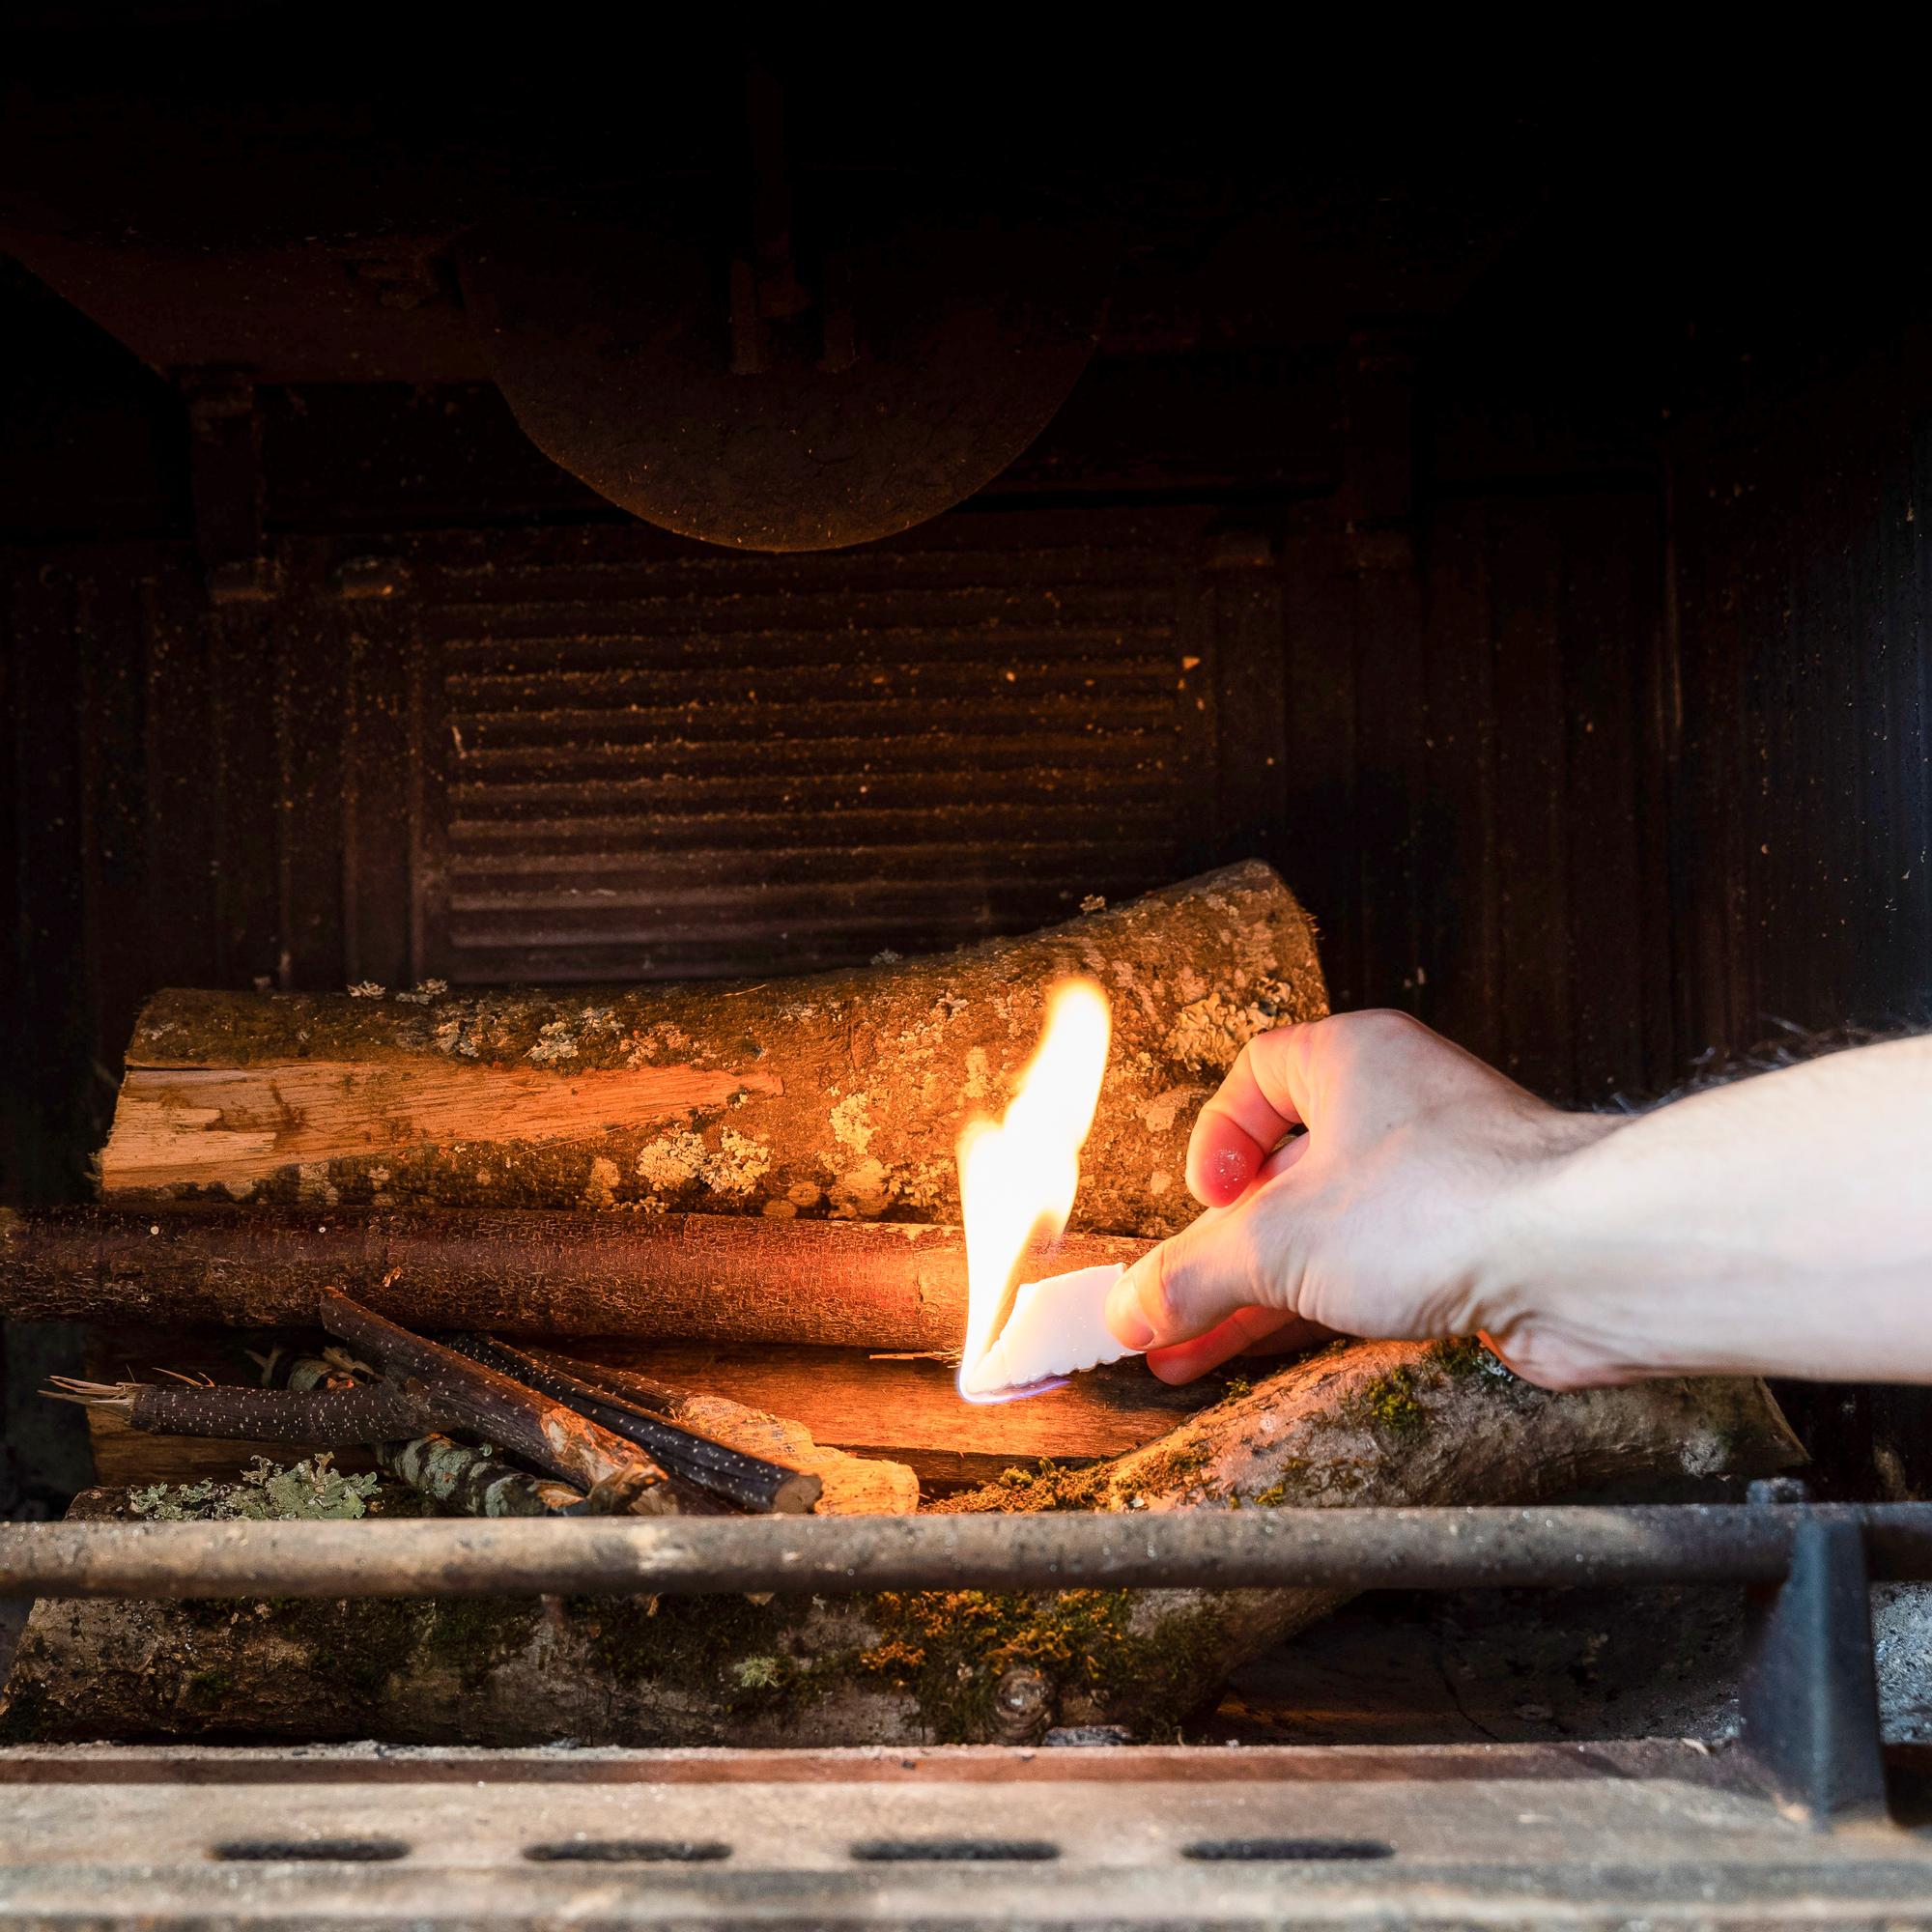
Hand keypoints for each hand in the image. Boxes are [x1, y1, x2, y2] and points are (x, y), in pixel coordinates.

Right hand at [1105, 1011, 1615, 1384]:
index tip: (1204, 1203)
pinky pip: (1370, 1277)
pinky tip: (1261, 1356)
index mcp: (1351, 1060)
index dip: (1216, 1140)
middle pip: (1282, 1174)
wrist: (1587, 1259)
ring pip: (1323, 1235)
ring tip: (1185, 1355)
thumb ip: (1194, 1275)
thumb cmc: (1447, 1202)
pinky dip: (1313, 1313)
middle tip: (1167, 1304)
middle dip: (1220, 1248)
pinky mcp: (1470, 1250)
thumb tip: (1129, 1307)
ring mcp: (1438, 1182)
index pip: (1257, 1075)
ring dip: (1255, 1295)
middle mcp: (1396, 1110)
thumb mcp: (1279, 1240)